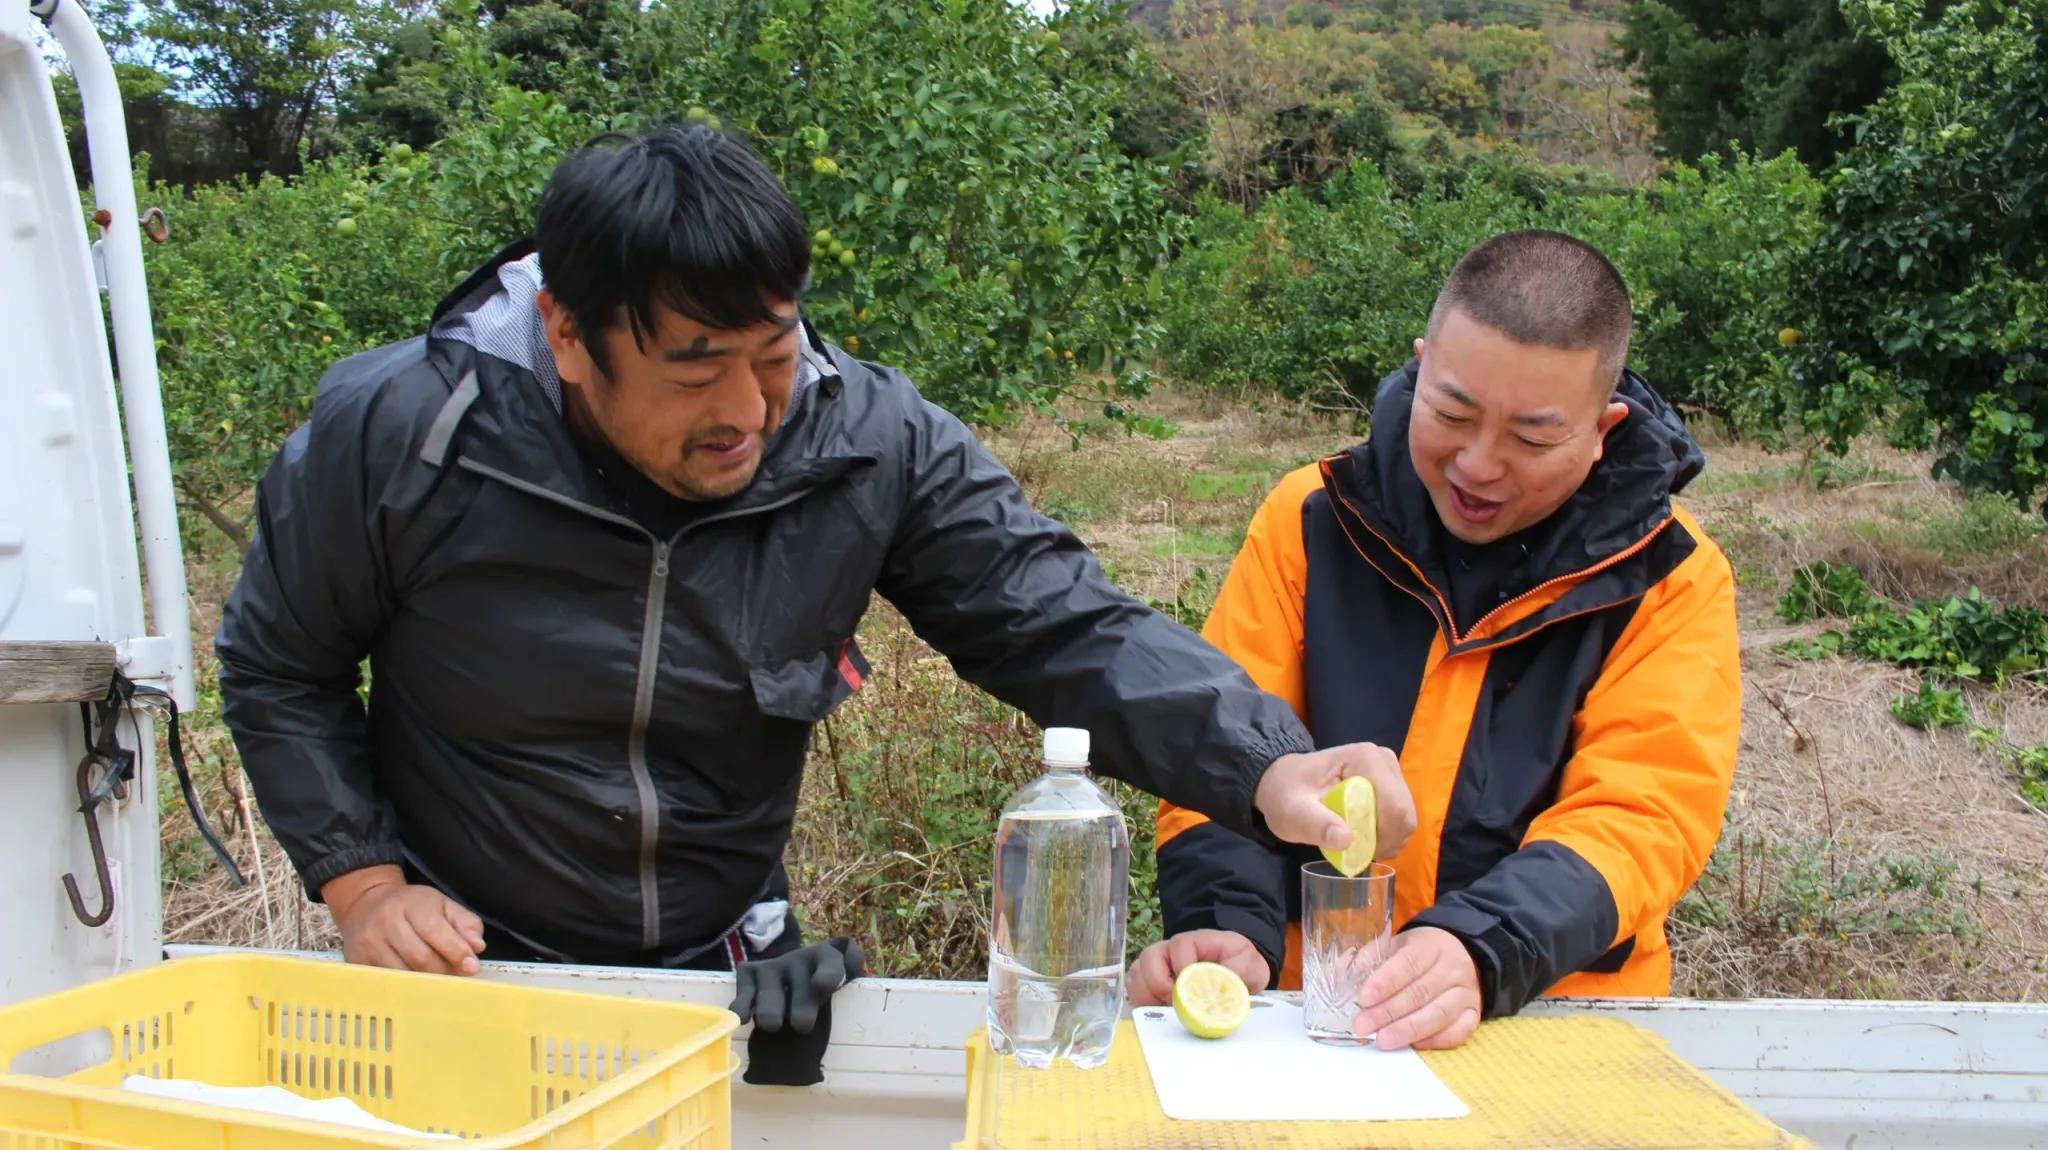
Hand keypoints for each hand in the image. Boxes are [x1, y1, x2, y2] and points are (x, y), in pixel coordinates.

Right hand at [323, 866, 485, 975]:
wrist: (367, 904)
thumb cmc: (413, 907)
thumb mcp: (443, 905)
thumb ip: (465, 923)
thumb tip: (477, 947)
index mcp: (411, 904)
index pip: (435, 930)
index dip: (455, 951)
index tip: (472, 967)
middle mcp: (386, 922)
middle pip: (420, 957)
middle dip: (444, 971)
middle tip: (457, 976)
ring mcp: (369, 943)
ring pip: (403, 974)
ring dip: (426, 983)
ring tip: (439, 981)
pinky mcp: (357, 961)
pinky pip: (387, 983)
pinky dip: (406, 987)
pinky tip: (417, 985)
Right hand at [730, 938, 864, 1034]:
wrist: (788, 971)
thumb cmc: (819, 984)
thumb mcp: (839, 978)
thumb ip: (850, 979)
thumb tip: (856, 980)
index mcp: (828, 958)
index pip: (832, 964)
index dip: (828, 974)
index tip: (822, 987)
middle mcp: (800, 959)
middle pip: (803, 988)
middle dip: (802, 1006)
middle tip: (802, 1025)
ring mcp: (773, 965)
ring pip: (772, 993)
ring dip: (771, 1010)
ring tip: (773, 1024)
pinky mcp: (750, 972)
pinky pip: (745, 990)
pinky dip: (742, 1005)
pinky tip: (742, 1018)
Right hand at [1128, 929, 1270, 1006]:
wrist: (1239, 973)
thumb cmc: (1241, 965)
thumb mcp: (1248, 966)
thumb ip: (1234, 975)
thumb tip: (1213, 993)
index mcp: (1195, 942)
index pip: (1179, 945)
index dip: (1182, 967)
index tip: (1190, 987)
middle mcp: (1170, 951)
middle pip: (1149, 957)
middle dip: (1158, 983)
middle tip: (1173, 1002)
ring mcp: (1158, 967)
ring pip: (1137, 975)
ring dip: (1148, 995)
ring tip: (1165, 1010)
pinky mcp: (1151, 985)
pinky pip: (1135, 991)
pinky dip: (1143, 1004)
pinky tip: (1159, 1014)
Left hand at [1253, 743, 1416, 857]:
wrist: (1284, 781)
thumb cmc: (1286, 794)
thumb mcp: (1290, 813)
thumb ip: (1314, 824)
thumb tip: (1345, 839)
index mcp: (1365, 759)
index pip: (1394, 806)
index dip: (1382, 837)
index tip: (1358, 851)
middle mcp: (1384, 760)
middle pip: (1404, 814)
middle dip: (1386, 840)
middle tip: (1358, 851)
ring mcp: (1390, 771)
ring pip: (1405, 818)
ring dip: (1386, 839)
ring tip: (1357, 843)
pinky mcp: (1391, 784)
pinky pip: (1400, 818)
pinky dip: (1387, 834)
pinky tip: (1364, 836)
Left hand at [1354, 927, 1481, 1050]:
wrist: (1463, 956)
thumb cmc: (1419, 953)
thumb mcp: (1395, 946)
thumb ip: (1368, 959)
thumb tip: (1336, 974)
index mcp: (1430, 945)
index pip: (1408, 963)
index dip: (1385, 982)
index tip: (1363, 998)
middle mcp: (1453, 968)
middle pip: (1420, 992)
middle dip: (1388, 1012)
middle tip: (1363, 1026)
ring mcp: (1466, 992)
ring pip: (1439, 1013)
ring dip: (1409, 1030)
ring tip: (1383, 1040)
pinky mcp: (1474, 1013)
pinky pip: (1460, 1030)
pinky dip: (1437, 1040)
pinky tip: (1414, 1045)